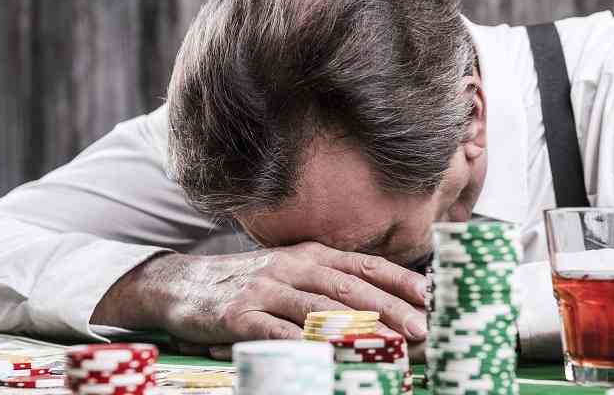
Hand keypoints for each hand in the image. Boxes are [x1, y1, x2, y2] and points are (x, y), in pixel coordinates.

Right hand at [92, 242, 427, 356]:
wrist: (182, 283)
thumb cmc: (249, 283)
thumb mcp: (291, 274)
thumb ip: (328, 285)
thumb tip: (379, 306)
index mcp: (311, 256)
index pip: (364, 265)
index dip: (399, 280)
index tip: (430, 298)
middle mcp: (292, 267)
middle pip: (348, 288)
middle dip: (388, 309)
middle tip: (419, 331)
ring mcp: (264, 289)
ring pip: (317, 309)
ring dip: (355, 330)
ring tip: (386, 347)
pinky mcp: (239, 315)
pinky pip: (275, 332)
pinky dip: (302, 345)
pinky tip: (323, 357)